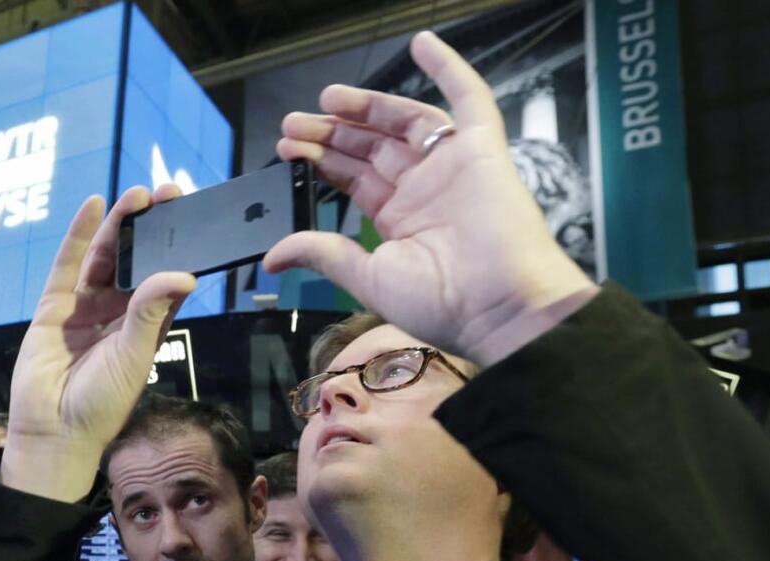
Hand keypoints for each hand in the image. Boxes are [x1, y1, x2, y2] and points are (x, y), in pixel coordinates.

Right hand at [1, 185, 195, 501]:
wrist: (54, 431)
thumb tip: (184, 275)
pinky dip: (79, 234)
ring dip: (121, 224)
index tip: (197, 217)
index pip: (168, 278)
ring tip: (138, 194)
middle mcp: (118, 312)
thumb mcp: (134, 355)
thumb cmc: (101, 403)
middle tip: (170, 193)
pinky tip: (94, 205)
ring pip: (106, 256)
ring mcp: (85, 306)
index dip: (181, 248)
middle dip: (152, 226)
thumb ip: (151, 312)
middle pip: (137, 259)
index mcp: (147, 326)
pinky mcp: (54, 306)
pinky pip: (68, 264)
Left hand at [264, 31, 596, 365]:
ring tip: (328, 97)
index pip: (354, 179)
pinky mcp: (483, 151)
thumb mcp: (368, 277)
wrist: (498, 306)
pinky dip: (451, 69)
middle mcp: (425, 191)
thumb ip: (323, 254)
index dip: (322, 159)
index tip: (288, 146)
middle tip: (294, 122)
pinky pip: (471, 101)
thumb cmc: (441, 302)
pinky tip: (424, 45)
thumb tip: (272, 257)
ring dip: (368, 106)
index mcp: (399, 222)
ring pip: (405, 123)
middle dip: (332, 132)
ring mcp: (453, 169)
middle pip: (372, 148)